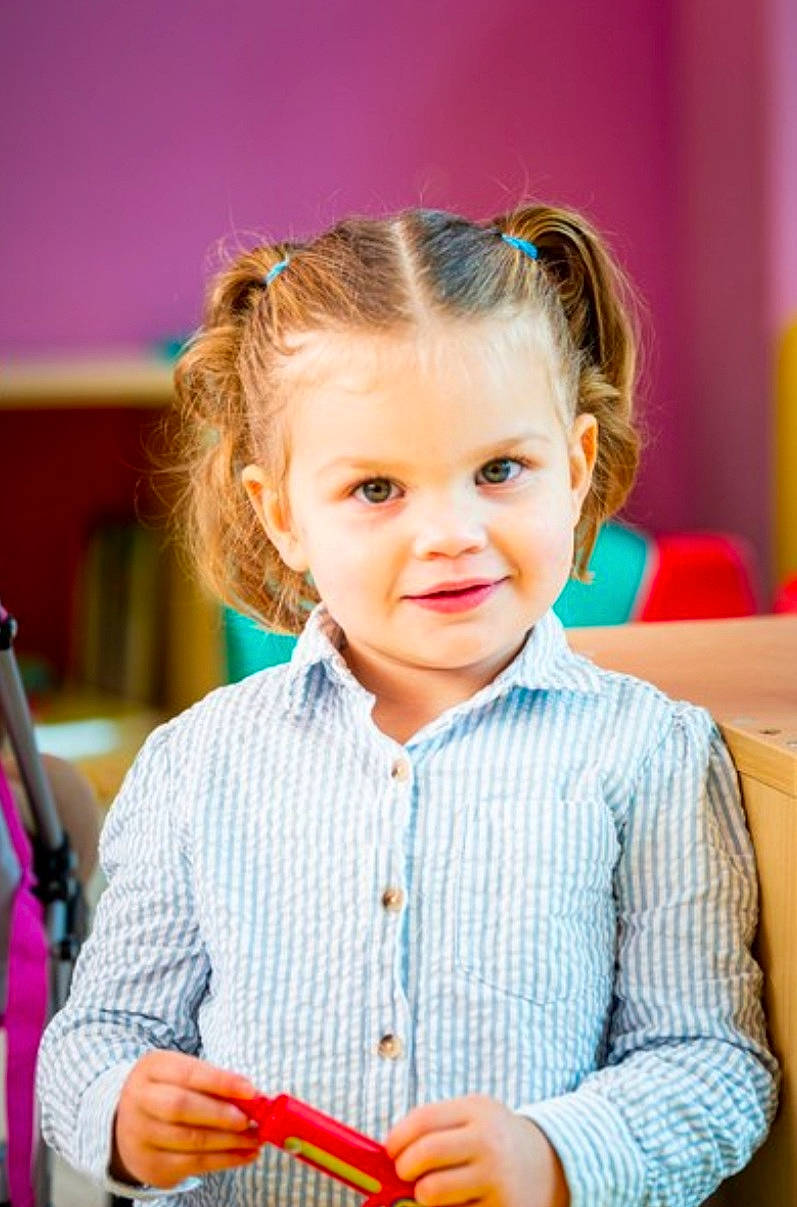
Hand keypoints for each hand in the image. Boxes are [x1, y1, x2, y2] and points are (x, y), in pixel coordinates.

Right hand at [111, 1051, 261, 1187]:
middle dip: (220, 1114)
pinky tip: (245, 1155)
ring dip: (228, 1141)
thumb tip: (253, 1097)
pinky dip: (224, 1160)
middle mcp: (139, 1100)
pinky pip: (192, 1164)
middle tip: (248, 1120)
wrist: (130, 1125)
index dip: (221, 1082)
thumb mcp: (182, 1076)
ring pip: (189, 1139)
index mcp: (151, 1068)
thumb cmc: (168, 1092)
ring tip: (254, 1138)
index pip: (187, 1073)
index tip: (250, 1091)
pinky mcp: (151, 1164)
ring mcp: (141, 1135)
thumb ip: (213, 1082)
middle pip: (181, 1107)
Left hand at [384, 1093, 569, 1206]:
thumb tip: (388, 1152)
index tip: (390, 1151)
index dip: (397, 1138)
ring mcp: (497, 1180)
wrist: (548, 1164)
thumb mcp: (472, 1116)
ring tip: (431, 1190)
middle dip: (404, 1168)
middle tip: (406, 1173)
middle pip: (425, 1154)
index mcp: (478, 1112)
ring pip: (433, 1192)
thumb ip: (435, 1125)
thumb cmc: (493, 1139)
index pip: (423, 1120)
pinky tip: (456, 1204)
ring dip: (422, 1195)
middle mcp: (489, 1143)